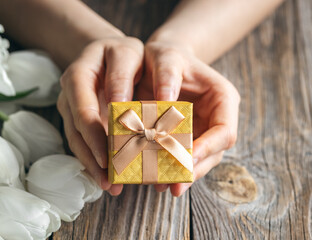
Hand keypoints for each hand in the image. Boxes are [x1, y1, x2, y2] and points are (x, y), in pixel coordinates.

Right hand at [57, 37, 143, 194]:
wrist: (106, 52)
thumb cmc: (126, 55)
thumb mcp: (134, 56)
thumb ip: (131, 79)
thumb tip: (146, 114)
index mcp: (83, 69)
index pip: (86, 104)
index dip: (97, 130)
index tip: (113, 151)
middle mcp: (72, 88)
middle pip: (77, 123)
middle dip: (94, 151)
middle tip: (109, 175)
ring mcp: (69, 102)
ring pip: (75, 136)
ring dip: (91, 161)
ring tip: (108, 183)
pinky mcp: (74, 115)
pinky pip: (79, 140)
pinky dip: (92, 158)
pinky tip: (105, 175)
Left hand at [136, 41, 239, 195]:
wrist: (160, 61)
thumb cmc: (167, 56)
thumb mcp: (166, 56)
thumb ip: (167, 74)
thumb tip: (166, 102)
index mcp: (223, 98)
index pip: (225, 131)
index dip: (208, 148)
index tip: (187, 158)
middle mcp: (217, 117)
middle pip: (213, 151)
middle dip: (194, 169)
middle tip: (175, 186)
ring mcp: (203, 129)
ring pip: (199, 158)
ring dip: (182, 174)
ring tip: (162, 186)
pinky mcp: (187, 136)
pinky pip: (182, 155)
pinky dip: (170, 167)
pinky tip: (156, 178)